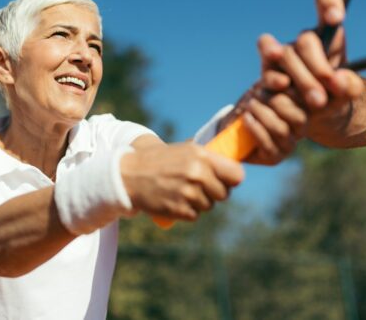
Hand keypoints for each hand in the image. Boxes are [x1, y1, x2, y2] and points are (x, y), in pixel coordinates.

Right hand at [120, 141, 244, 220]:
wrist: (129, 174)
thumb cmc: (159, 160)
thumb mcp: (184, 150)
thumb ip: (208, 158)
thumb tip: (234, 166)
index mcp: (202, 155)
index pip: (236, 174)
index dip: (232, 179)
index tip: (225, 180)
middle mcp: (197, 173)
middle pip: (224, 194)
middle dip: (214, 192)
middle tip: (200, 187)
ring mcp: (188, 193)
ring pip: (209, 206)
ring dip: (199, 202)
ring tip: (182, 191)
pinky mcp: (179, 209)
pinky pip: (194, 215)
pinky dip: (187, 211)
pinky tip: (175, 200)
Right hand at [257, 0, 365, 147]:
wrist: (321, 120)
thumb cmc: (338, 98)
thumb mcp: (352, 94)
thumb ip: (351, 87)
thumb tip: (339, 80)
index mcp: (329, 36)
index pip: (326, 2)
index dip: (328, 3)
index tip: (336, 18)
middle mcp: (304, 43)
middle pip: (305, 40)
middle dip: (318, 66)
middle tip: (331, 92)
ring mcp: (283, 58)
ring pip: (284, 54)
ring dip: (301, 78)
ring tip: (318, 101)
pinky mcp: (268, 75)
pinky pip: (268, 72)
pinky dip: (276, 81)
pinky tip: (286, 90)